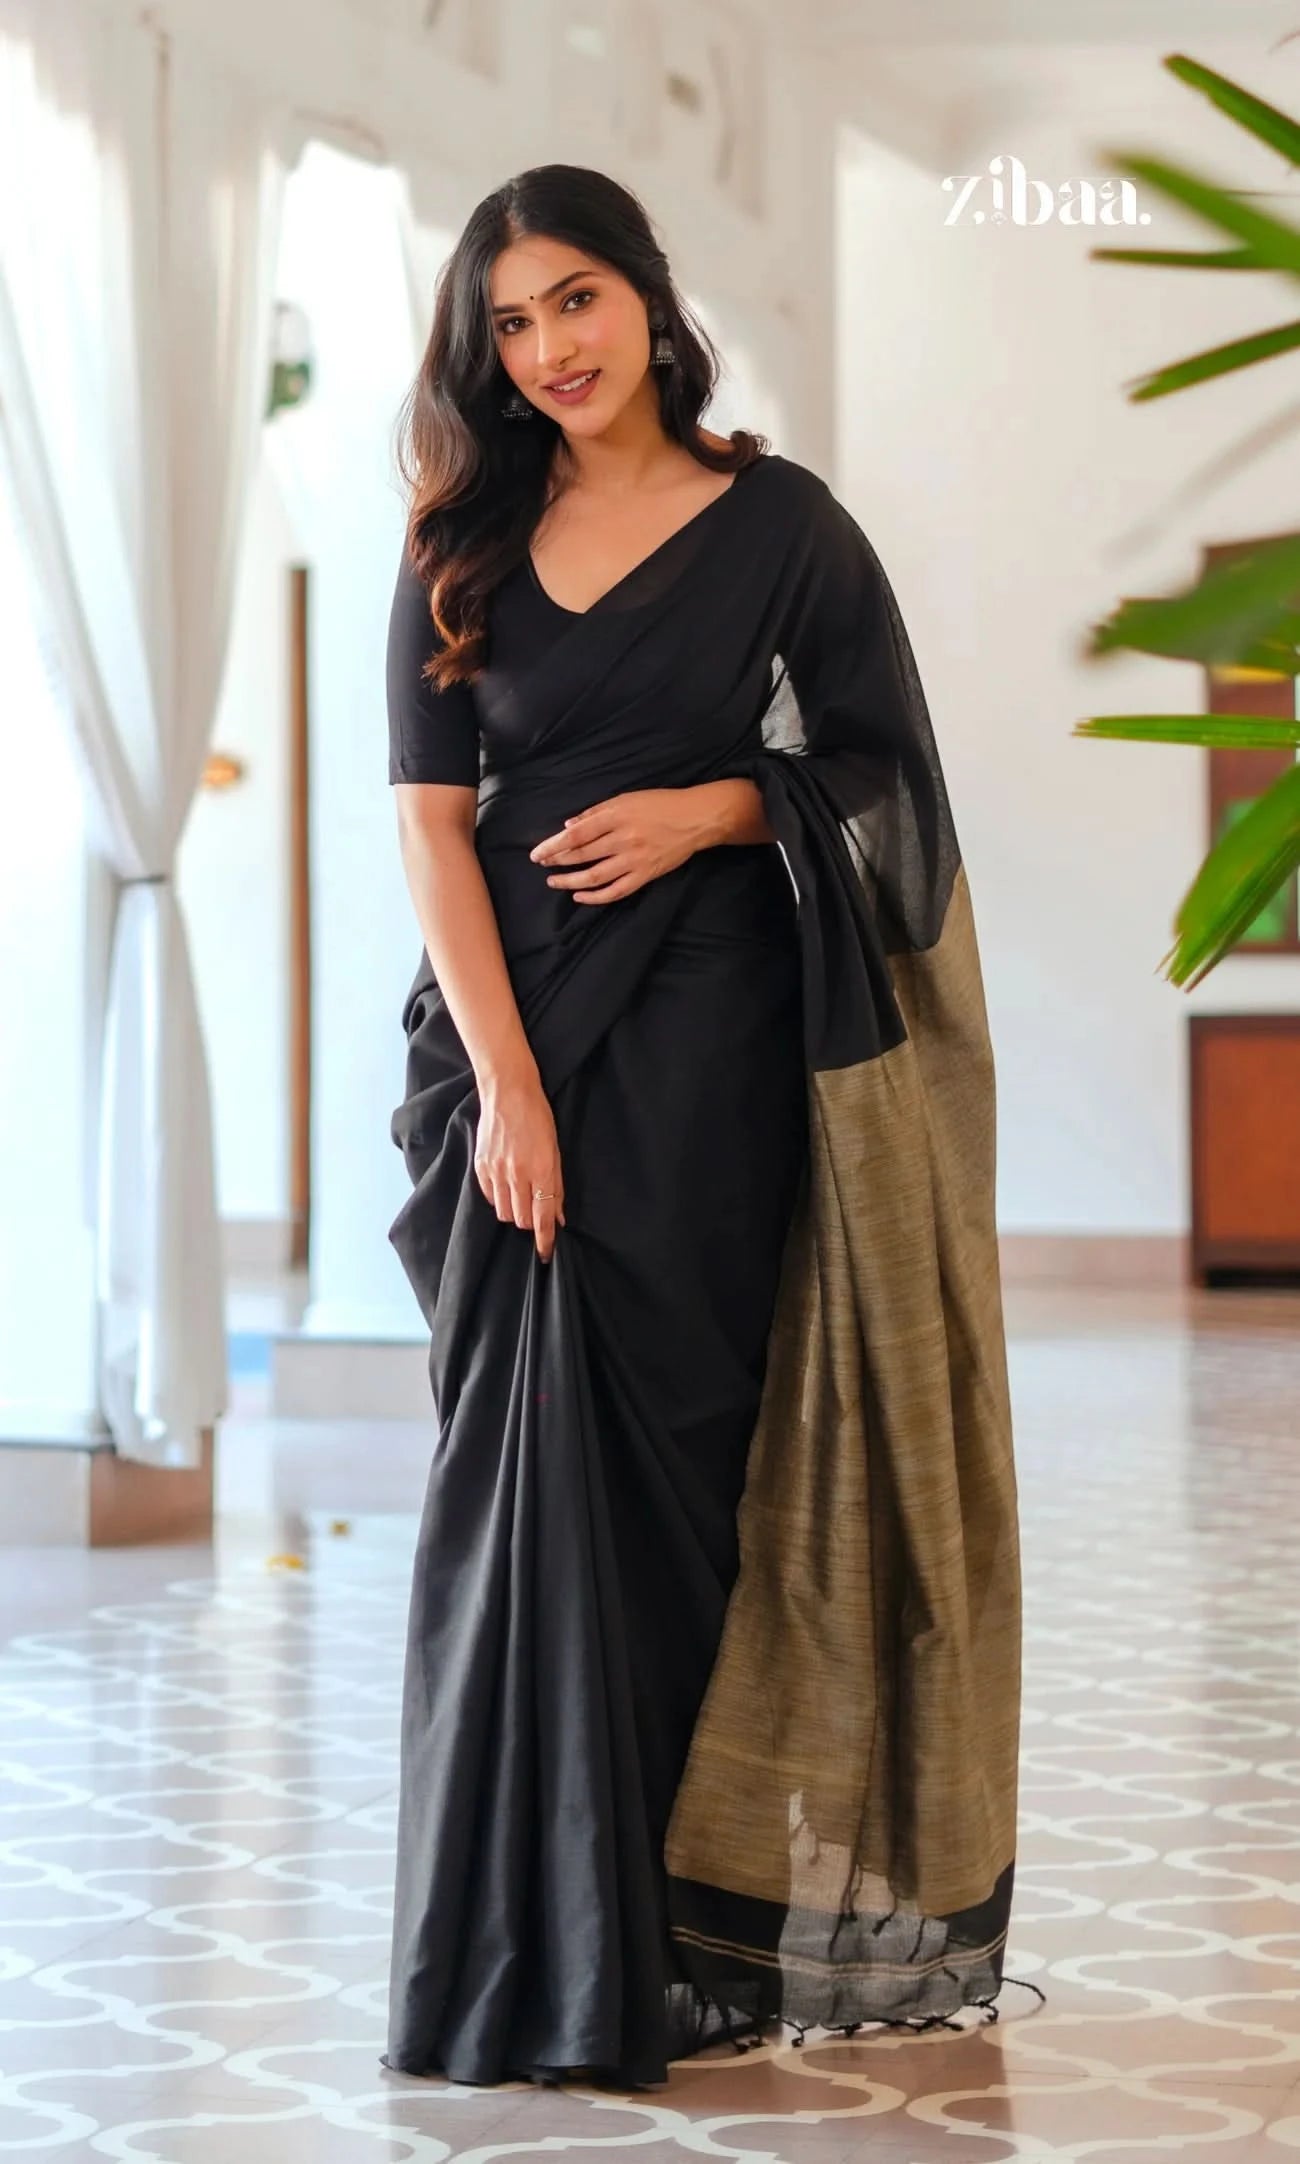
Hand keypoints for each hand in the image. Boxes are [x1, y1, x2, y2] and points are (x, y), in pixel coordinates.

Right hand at [473, 1074, 565, 1261]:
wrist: (508, 1092)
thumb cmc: (538, 1119)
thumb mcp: (555, 1151)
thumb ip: (556, 1186)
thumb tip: (558, 1217)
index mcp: (541, 1171)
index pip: (542, 1217)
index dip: (545, 1240)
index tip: (545, 1254)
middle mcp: (517, 1174)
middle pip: (521, 1219)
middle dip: (530, 1223)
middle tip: (536, 1214)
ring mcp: (496, 1171)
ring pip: (503, 1212)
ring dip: (514, 1212)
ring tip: (520, 1197)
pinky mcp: (481, 1166)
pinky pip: (488, 1196)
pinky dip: (498, 1198)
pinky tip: (506, 1186)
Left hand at [528, 788, 710, 904]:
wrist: (695, 819)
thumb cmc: (660, 804)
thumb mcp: (626, 799)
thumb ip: (596, 813)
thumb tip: (568, 828)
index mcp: (616, 817)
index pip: (576, 835)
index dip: (553, 846)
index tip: (537, 853)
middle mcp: (624, 840)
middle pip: (582, 855)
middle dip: (557, 861)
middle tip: (542, 865)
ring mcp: (635, 860)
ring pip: (595, 876)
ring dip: (570, 881)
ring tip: (554, 882)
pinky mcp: (645, 875)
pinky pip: (616, 891)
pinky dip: (596, 897)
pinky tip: (580, 895)